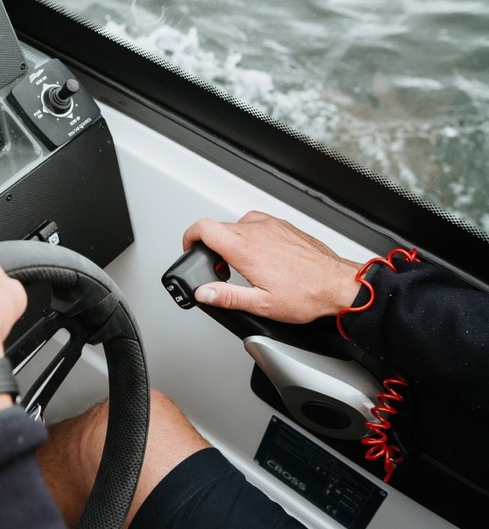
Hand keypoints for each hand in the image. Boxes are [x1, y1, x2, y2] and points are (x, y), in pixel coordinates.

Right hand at [181, 211, 362, 322]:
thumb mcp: (261, 305)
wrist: (339, 285)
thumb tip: (203, 293)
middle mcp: (257, 231)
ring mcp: (272, 226)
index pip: (203, 227)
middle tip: (221, 269)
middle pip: (219, 228)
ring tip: (242, 263)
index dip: (189, 237)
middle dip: (213, 247)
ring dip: (233, 241)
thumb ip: (226, 297)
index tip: (191, 249)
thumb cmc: (307, 294)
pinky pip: (258, 223)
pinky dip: (251, 236)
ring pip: (238, 224)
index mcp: (245, 249)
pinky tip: (261, 255)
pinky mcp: (284, 226)